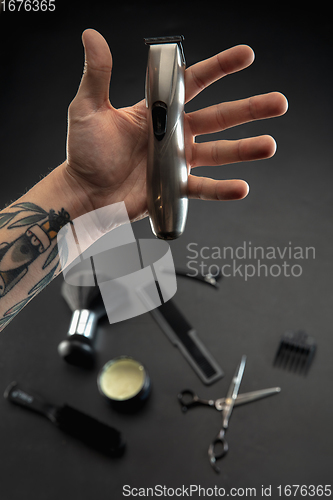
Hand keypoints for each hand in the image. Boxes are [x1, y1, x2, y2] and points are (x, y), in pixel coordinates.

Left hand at [62, 29, 287, 221]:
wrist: (85, 192)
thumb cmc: (85, 152)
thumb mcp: (88, 108)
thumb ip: (97, 74)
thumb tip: (92, 35)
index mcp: (159, 111)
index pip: (196, 83)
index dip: (222, 68)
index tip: (247, 56)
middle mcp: (175, 134)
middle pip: (220, 118)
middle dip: (251, 109)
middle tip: (279, 102)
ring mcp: (179, 161)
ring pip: (220, 153)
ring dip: (246, 149)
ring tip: (269, 145)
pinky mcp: (176, 187)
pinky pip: (204, 189)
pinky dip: (223, 190)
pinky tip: (242, 188)